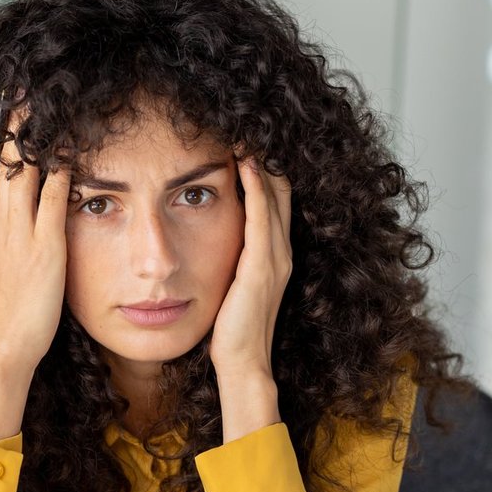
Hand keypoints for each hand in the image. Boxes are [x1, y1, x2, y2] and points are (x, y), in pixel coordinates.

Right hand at [0, 103, 72, 376]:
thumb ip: (2, 244)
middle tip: (25, 90)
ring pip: (23, 167)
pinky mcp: (46, 245)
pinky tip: (78, 149)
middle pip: (0, 156)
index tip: (2, 120)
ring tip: (52, 102)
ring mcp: (20, 231)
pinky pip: (54, 195)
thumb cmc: (4, 316)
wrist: (1, 348)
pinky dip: (64, 168)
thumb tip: (12, 229)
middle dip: (12, 121)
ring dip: (37, 134)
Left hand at [209, 156, 292, 379]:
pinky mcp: (261, 268)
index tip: (245, 142)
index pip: (275, 201)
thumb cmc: (232, 330)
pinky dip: (256, 190)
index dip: (265, 170)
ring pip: (274, 198)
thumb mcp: (232, 286)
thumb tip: (209, 239)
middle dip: (266, 158)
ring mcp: (275, 260)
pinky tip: (247, 165)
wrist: (243, 364)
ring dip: (263, 164)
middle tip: (248, 126)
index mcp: (275, 256)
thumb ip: (231, 260)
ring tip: (247, 134)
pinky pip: (261, 219)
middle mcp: (281, 253)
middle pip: (281, 191)